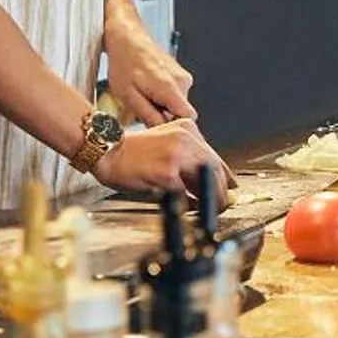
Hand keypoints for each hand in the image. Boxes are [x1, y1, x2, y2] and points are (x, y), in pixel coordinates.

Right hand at [94, 119, 219, 196]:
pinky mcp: (167, 173)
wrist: (107, 153)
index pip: (214, 156)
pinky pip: (187, 194)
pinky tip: (188, 208)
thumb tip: (213, 181)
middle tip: (221, 204)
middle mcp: (185, 138)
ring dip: (211, 199)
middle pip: (215, 169)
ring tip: (210, 209)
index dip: (225, 176)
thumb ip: (188, 156)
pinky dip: (190, 205)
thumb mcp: (165, 142)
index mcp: (187, 128)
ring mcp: (177, 155)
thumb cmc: (133, 152)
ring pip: (206, 182)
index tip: (230, 188)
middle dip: (221, 191)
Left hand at [104, 19, 196, 125]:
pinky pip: (175, 95)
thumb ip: (148, 115)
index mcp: (171, 88)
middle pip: (182, 113)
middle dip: (164, 117)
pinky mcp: (180, 74)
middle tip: (141, 110)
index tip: (158, 130)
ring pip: (177, 104)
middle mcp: (183, 81)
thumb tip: (160, 131)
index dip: (175, 129)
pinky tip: (147, 89)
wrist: (126, 36)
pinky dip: (162, 97)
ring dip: (162, 106)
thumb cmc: (124, 61)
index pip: (188, 119)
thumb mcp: (127, 95)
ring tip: (142, 96)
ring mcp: (183, 76)